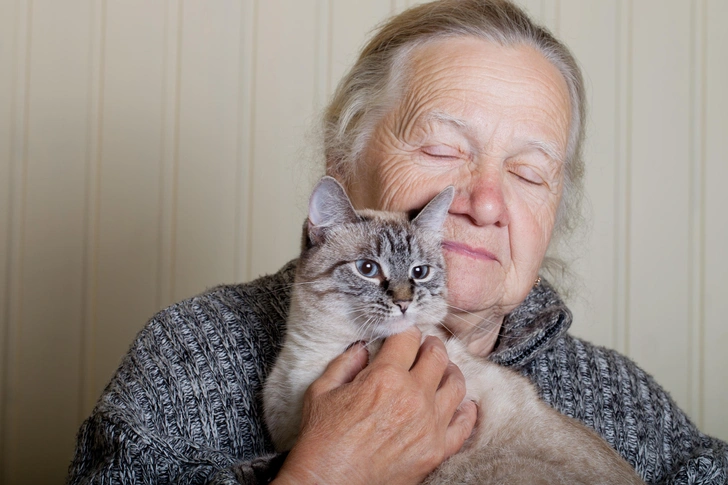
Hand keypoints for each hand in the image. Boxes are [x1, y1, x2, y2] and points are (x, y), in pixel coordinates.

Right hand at [272, 326, 476, 484]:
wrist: (329, 483)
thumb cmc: (322, 438)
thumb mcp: (322, 390)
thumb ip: (346, 362)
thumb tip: (363, 348)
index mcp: (385, 376)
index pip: (408, 337)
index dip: (406, 331)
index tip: (405, 334)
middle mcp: (413, 396)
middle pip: (438, 356)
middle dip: (431, 345)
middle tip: (426, 347)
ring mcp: (429, 424)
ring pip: (456, 385)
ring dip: (449, 372)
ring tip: (442, 371)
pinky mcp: (436, 449)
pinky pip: (464, 424)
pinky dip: (466, 410)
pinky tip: (461, 404)